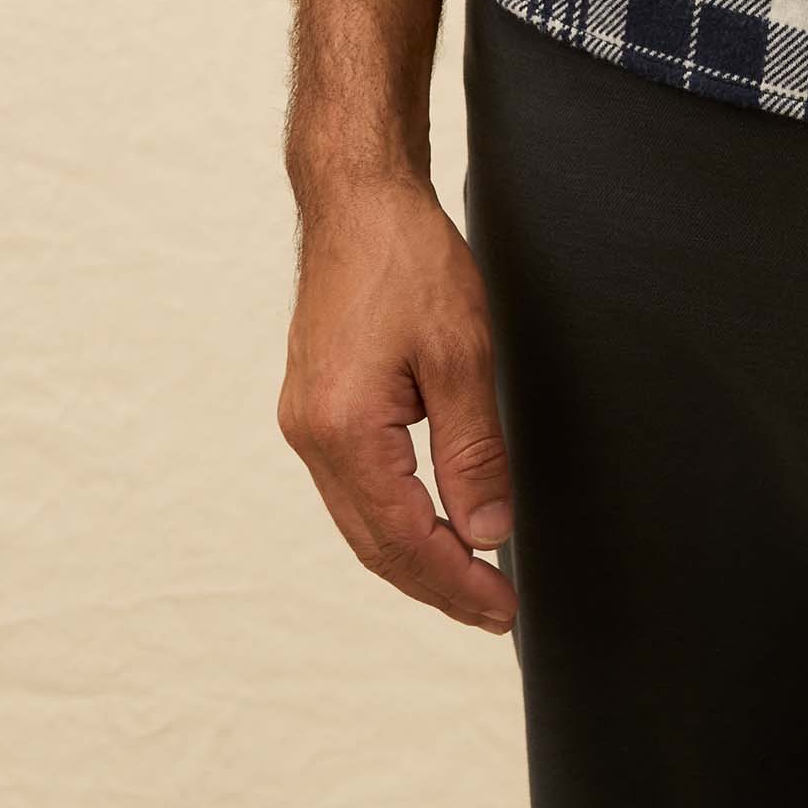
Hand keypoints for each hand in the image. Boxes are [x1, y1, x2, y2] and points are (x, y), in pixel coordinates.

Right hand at [276, 174, 517, 635]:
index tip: (503, 610)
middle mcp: (310, 436)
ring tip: (470, 578)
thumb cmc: (408, 258)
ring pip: (360, 519)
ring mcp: (305, 421)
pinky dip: (393, 515)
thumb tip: (487, 532)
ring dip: (413, 555)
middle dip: (436, 583)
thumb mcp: (461, 352)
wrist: (357, 196)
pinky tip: (429, 520)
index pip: (404, 539)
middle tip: (494, 610)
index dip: (457, 582)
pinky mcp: (313, 403)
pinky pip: (352, 486)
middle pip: (375, 543)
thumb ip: (472, 450)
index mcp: (342, 430)